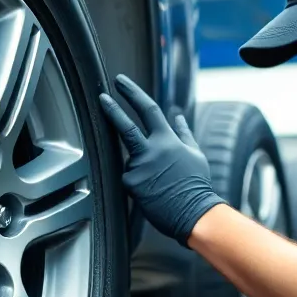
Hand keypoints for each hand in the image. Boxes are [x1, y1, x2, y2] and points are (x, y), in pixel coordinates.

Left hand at [98, 74, 225, 246]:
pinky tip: (152, 192)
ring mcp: (139, 167)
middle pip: (125, 126)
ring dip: (141, 166)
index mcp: (167, 140)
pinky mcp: (131, 184)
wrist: (194, 213)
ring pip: (131, 158)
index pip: (148, 109)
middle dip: (111, 109)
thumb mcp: (195, 154)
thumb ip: (183, 133)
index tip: (120, 82)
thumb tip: (178, 116)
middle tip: (100, 96)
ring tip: (158, 183)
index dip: (132, 93)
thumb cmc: (195, 184)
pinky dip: (138, 182)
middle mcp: (151, 150)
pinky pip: (129, 177)